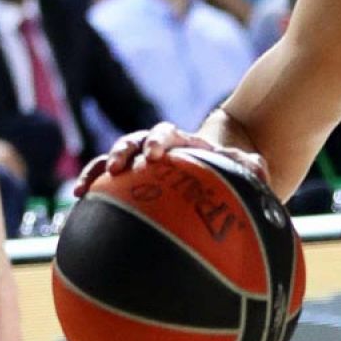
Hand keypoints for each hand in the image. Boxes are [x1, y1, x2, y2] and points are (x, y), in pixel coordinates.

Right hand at [73, 122, 270, 197]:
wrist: (221, 173)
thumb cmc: (232, 170)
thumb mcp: (244, 167)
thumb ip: (251, 165)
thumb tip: (261, 168)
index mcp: (184, 142)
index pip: (168, 133)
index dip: (159, 140)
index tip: (156, 155)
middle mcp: (158, 150)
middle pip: (135, 141)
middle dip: (123, 151)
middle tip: (118, 166)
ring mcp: (142, 167)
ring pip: (114, 161)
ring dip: (98, 170)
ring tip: (83, 189)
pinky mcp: (132, 185)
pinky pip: (107, 186)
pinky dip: (92, 191)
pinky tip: (79, 207)